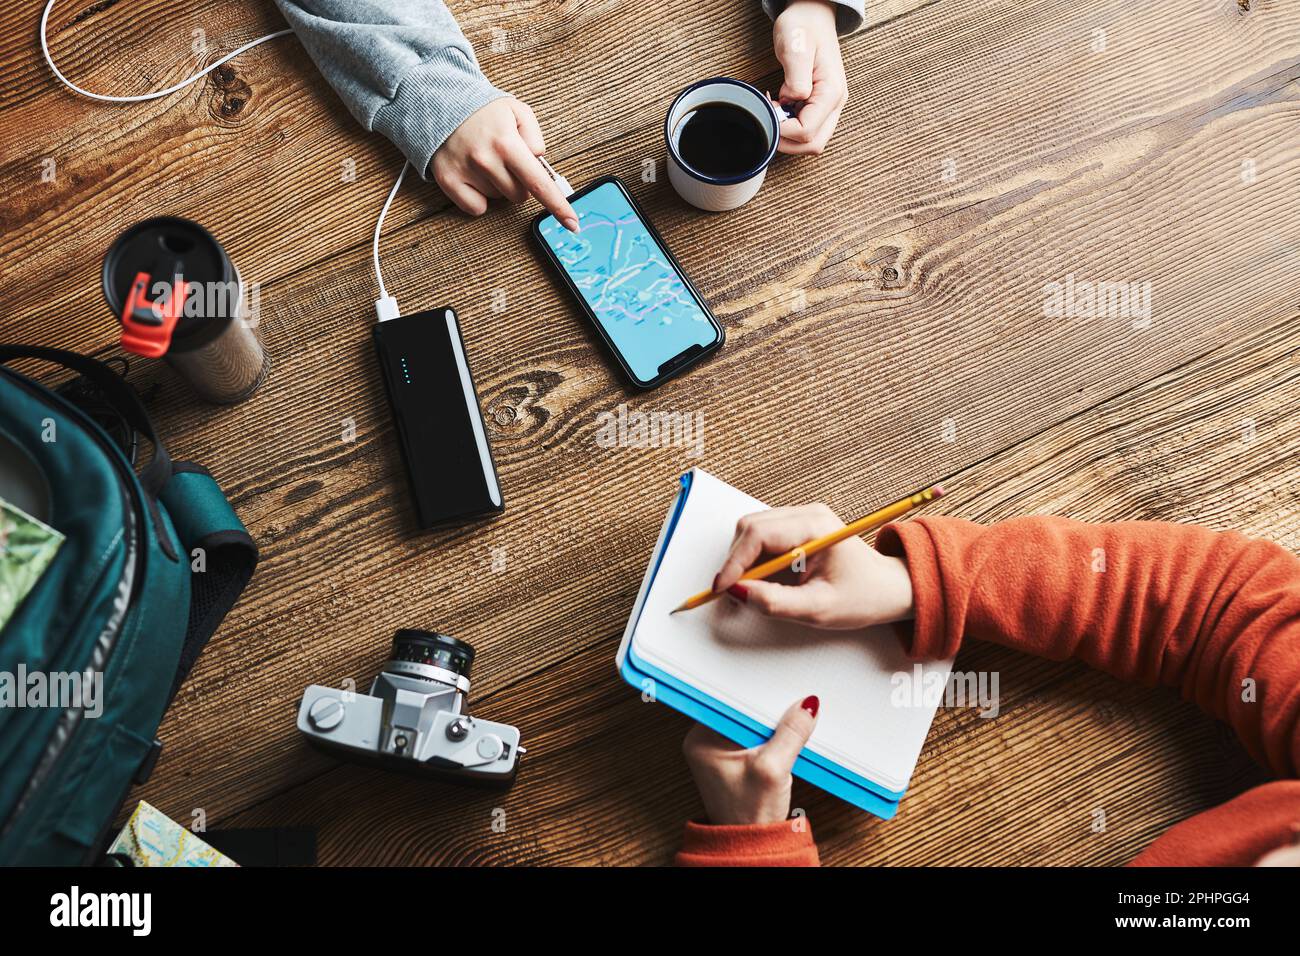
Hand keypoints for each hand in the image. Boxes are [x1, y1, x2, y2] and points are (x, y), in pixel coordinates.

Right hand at [431, 97, 577, 229]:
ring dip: (498, 186)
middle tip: (506, 160)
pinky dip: (478, 198)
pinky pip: (476, 208)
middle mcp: (486, 160)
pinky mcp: (448, 181)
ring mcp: (465, 172)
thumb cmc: (483, 111)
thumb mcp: (517, 111)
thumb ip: (535, 136)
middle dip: (519, 182)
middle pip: (520, 196)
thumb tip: (538, 162)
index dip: (558, 206)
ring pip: (499, 200)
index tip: (572, 224)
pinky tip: (473, 176)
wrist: (439, 103)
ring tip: (485, 160)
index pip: (539, 183)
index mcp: (507, 143)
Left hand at [682, 696, 819, 824]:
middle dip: (768, 712)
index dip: (757, 697)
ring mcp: (721, 748)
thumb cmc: (749, 815)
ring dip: (773, 726)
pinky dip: (773, 737)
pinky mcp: (738, 757)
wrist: (752, 844)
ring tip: (790, 731)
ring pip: (753, 722)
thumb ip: (790, 734)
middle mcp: (706, 740)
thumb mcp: (773, 770)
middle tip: (792, 711)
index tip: (780, 694)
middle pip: (743, 709)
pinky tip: (785, 743)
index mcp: (701, 739)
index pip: (730, 701)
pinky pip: (757, 734)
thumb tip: (807, 705)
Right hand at [712, 503, 914, 627]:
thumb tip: (738, 593)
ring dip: (744, 560)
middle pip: (750, 527)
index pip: (758, 534)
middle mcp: (807, 514)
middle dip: (736, 560)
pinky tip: (764, 580)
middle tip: (735, 593)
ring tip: (754, 589)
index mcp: (816, 527)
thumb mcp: (818, 609)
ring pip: (751, 531)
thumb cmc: (863, 597)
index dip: (734, 562)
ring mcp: (801, 518)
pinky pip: (762, 537)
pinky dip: (754, 559)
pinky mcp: (796, 528)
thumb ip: (775, 602)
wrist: (889, 589)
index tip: (722, 588)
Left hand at [771, 0, 847, 154]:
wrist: (811, 15)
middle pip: (813, 144)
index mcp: (831, 92)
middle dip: (787, 140)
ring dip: (789, 135)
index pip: (808, 131)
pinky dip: (791, 127)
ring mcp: (829, 106)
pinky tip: (779, 109)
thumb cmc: (803, 26)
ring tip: (774, 111)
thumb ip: (796, 77)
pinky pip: (807, 129)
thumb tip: (793, 101)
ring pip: (811, 141)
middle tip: (769, 119)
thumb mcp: (796, 46)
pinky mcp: (820, 105)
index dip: (784, 130)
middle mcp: (835, 103)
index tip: (769, 112)